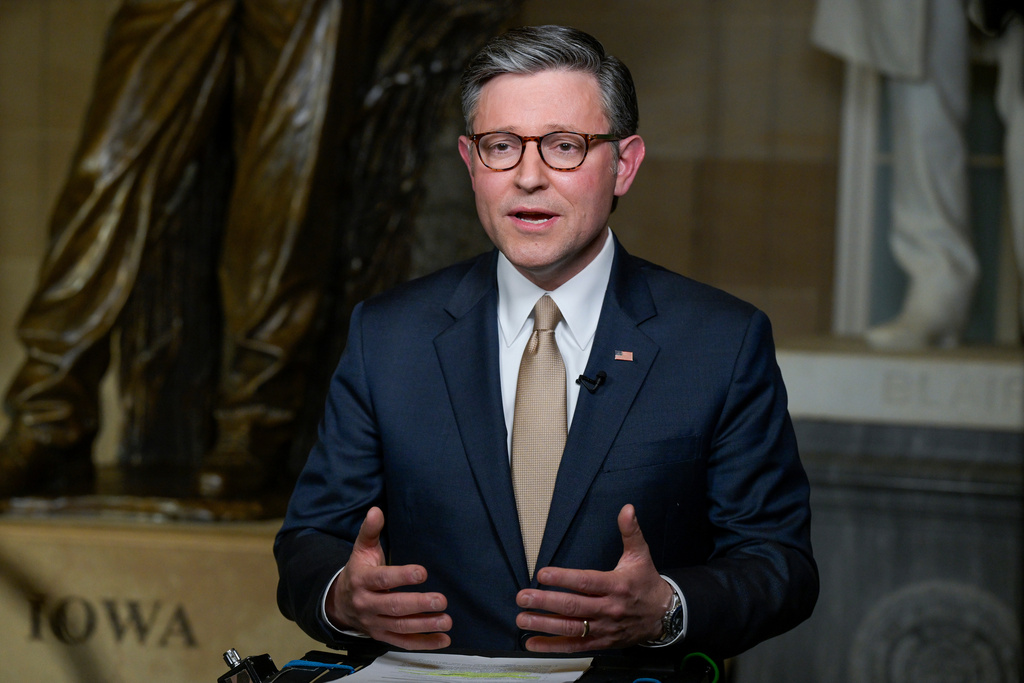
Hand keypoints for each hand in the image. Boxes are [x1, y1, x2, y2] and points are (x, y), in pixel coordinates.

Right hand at [326, 506, 451, 649]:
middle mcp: (367, 604)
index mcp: (362, 580)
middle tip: (441, 600)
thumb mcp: (361, 550)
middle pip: (393, 606)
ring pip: (400, 627)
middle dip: (418, 604)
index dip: (402, 576)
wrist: (339, 602)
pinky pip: (403, 642)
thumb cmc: (358, 571)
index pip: (383, 579)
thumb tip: (376, 510)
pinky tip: (443, 640)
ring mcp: (374, 623)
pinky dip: (423, 643)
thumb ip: (370, 531)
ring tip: (446, 620)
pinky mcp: (381, 636)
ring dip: (425, 626)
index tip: (423, 573)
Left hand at [515, 504, 673, 652]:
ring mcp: (604, 628)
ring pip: (571, 628)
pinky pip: (575, 646)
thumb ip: (630, 532)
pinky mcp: (602, 642)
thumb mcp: (641, 555)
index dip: (564, 578)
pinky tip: (532, 642)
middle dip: (546, 602)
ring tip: (522, 618)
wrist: (664, 615)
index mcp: (616, 585)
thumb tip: (627, 509)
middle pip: (574, 606)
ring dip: (544, 624)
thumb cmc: (646, 583)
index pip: (586, 582)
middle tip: (523, 597)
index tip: (542, 574)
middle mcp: (609, 608)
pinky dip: (553, 646)